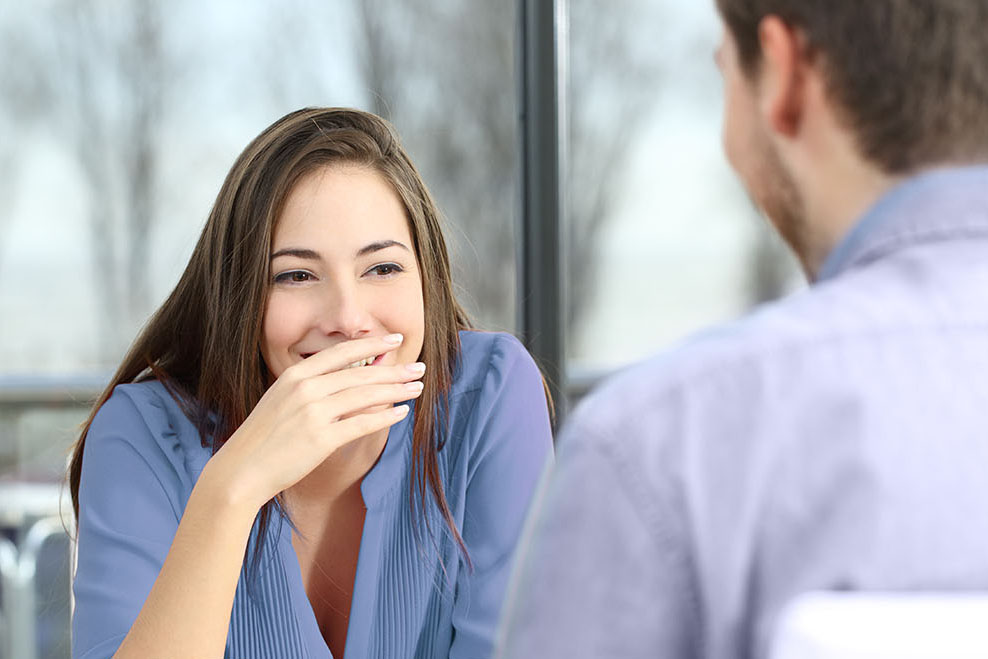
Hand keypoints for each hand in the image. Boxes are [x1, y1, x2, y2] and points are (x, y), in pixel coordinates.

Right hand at [204, 333, 423, 510]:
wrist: (240, 470)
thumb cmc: (262, 439)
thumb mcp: (281, 401)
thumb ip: (309, 388)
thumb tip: (344, 381)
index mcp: (295, 376)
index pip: (342, 353)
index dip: (372, 345)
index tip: (395, 341)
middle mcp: (305, 389)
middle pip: (360, 374)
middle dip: (394, 370)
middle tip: (419, 368)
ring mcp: (313, 413)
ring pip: (365, 396)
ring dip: (396, 391)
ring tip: (416, 387)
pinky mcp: (321, 439)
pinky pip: (361, 424)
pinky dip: (385, 417)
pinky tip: (402, 412)